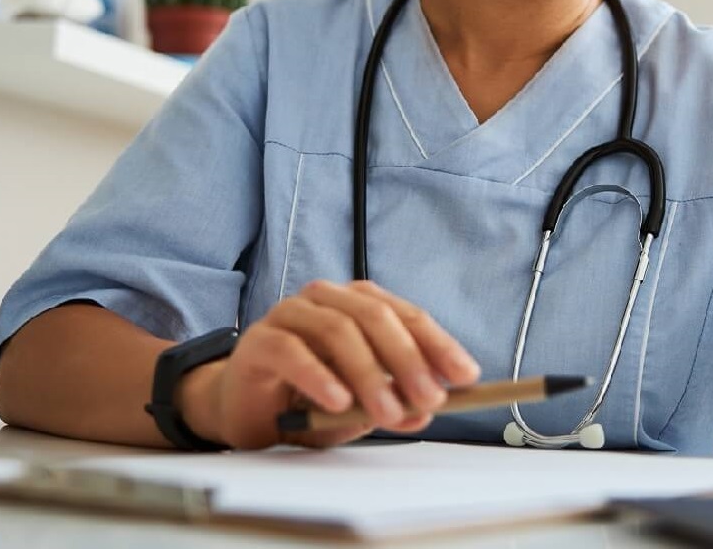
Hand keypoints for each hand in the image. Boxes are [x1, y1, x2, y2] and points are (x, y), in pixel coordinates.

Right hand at [177, 280, 480, 449]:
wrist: (246, 408)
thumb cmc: (310, 398)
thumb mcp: (362, 405)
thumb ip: (394, 402)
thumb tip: (428, 410)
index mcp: (361, 304)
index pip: (409, 316)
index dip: (439, 344)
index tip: (466, 375)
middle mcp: (329, 299)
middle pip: (377, 317)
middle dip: (409, 360)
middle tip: (430, 399)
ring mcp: (292, 314)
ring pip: (338, 331)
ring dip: (369, 374)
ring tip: (387, 412)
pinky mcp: (260, 340)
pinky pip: (293, 351)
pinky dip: (319, 376)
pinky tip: (337, 401)